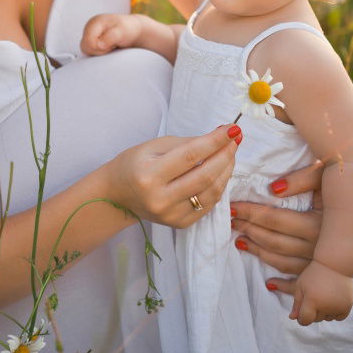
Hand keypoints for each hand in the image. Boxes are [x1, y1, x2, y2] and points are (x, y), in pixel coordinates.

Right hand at [81, 13, 142, 55]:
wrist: (133, 30)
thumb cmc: (128, 29)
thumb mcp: (123, 32)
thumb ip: (111, 37)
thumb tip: (99, 45)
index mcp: (95, 22)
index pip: (89, 42)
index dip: (99, 48)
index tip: (112, 44)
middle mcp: (89, 27)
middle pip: (85, 46)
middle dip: (99, 50)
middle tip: (112, 45)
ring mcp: (89, 33)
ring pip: (86, 49)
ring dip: (99, 51)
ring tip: (110, 45)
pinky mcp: (91, 39)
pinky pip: (89, 50)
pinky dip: (98, 51)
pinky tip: (107, 46)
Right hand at [106, 124, 240, 227]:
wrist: (117, 195)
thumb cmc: (135, 164)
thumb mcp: (155, 146)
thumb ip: (188, 143)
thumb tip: (220, 135)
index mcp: (149, 175)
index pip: (190, 156)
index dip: (215, 141)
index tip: (232, 129)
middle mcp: (160, 199)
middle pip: (204, 176)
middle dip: (225, 155)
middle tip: (235, 139)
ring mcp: (171, 215)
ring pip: (211, 192)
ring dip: (226, 170)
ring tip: (230, 153)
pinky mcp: (180, 224)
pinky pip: (208, 204)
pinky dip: (218, 186)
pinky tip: (220, 172)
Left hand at [231, 161, 322, 280]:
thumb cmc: (345, 187)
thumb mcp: (328, 176)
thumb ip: (304, 178)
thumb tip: (274, 187)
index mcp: (318, 222)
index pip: (275, 219)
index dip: (251, 212)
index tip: (231, 206)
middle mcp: (319, 245)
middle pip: (274, 240)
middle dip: (247, 229)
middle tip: (228, 220)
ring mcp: (321, 262)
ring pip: (282, 261)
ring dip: (258, 251)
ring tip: (239, 241)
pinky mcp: (324, 274)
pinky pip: (301, 284)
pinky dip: (284, 286)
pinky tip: (269, 284)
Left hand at [289, 260, 352, 325]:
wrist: (335, 264)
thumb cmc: (314, 274)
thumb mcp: (301, 285)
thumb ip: (297, 303)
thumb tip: (292, 318)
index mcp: (311, 301)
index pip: (304, 320)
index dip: (301, 318)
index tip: (301, 312)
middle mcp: (325, 306)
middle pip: (315, 319)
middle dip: (312, 312)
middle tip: (314, 296)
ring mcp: (337, 307)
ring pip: (327, 318)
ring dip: (324, 312)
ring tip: (324, 295)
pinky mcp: (347, 307)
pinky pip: (338, 317)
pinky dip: (335, 312)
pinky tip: (332, 300)